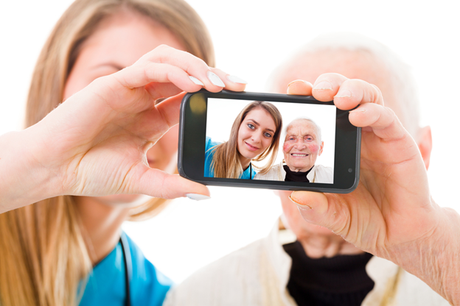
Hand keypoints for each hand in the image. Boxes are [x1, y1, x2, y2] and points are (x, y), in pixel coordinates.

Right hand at [0, 45, 245, 211]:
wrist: (54, 169)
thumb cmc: (91, 172)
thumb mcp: (141, 180)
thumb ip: (172, 185)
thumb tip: (205, 194)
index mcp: (152, 118)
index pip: (189, 97)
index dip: (212, 94)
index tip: (236, 99)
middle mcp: (144, 99)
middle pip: (185, 73)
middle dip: (213, 74)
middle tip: (237, 85)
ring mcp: (130, 89)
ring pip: (170, 61)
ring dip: (196, 67)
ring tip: (216, 83)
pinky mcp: (115, 83)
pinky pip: (150, 67)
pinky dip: (174, 71)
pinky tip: (192, 84)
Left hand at [286, 75, 459, 303]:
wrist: (396, 235)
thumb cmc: (363, 219)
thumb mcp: (331, 215)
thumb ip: (313, 207)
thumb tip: (294, 195)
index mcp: (336, 144)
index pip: (321, 111)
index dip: (308, 96)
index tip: (292, 90)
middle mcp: (356, 134)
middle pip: (343, 93)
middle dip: (329, 84)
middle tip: (316, 92)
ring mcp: (377, 135)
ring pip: (367, 96)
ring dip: (351, 90)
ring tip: (337, 99)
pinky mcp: (398, 142)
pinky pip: (386, 118)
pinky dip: (372, 112)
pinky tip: (357, 117)